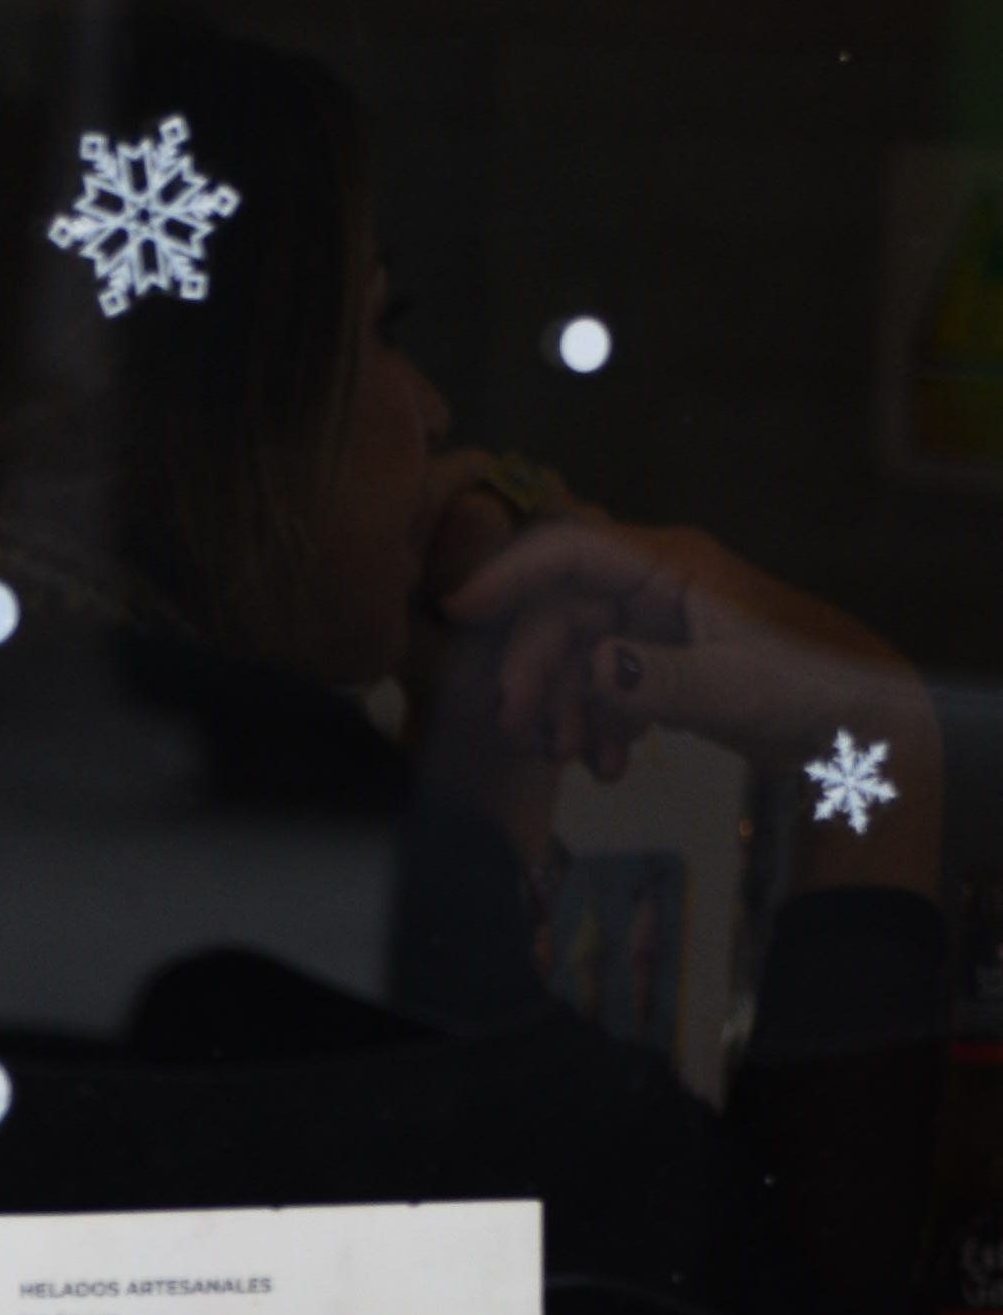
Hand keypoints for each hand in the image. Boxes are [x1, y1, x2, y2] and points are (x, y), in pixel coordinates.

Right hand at [442, 509, 936, 866]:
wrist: (853, 724)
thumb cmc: (807, 685)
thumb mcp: (732, 685)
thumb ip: (657, 679)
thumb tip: (593, 667)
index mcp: (669, 566)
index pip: (570, 548)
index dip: (509, 573)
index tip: (460, 611)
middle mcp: (651, 587)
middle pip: (559, 614)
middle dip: (535, 673)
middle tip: (521, 731)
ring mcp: (652, 628)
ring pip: (574, 657)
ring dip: (563, 710)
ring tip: (574, 761)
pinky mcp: (658, 667)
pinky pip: (601, 687)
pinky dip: (594, 727)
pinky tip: (607, 766)